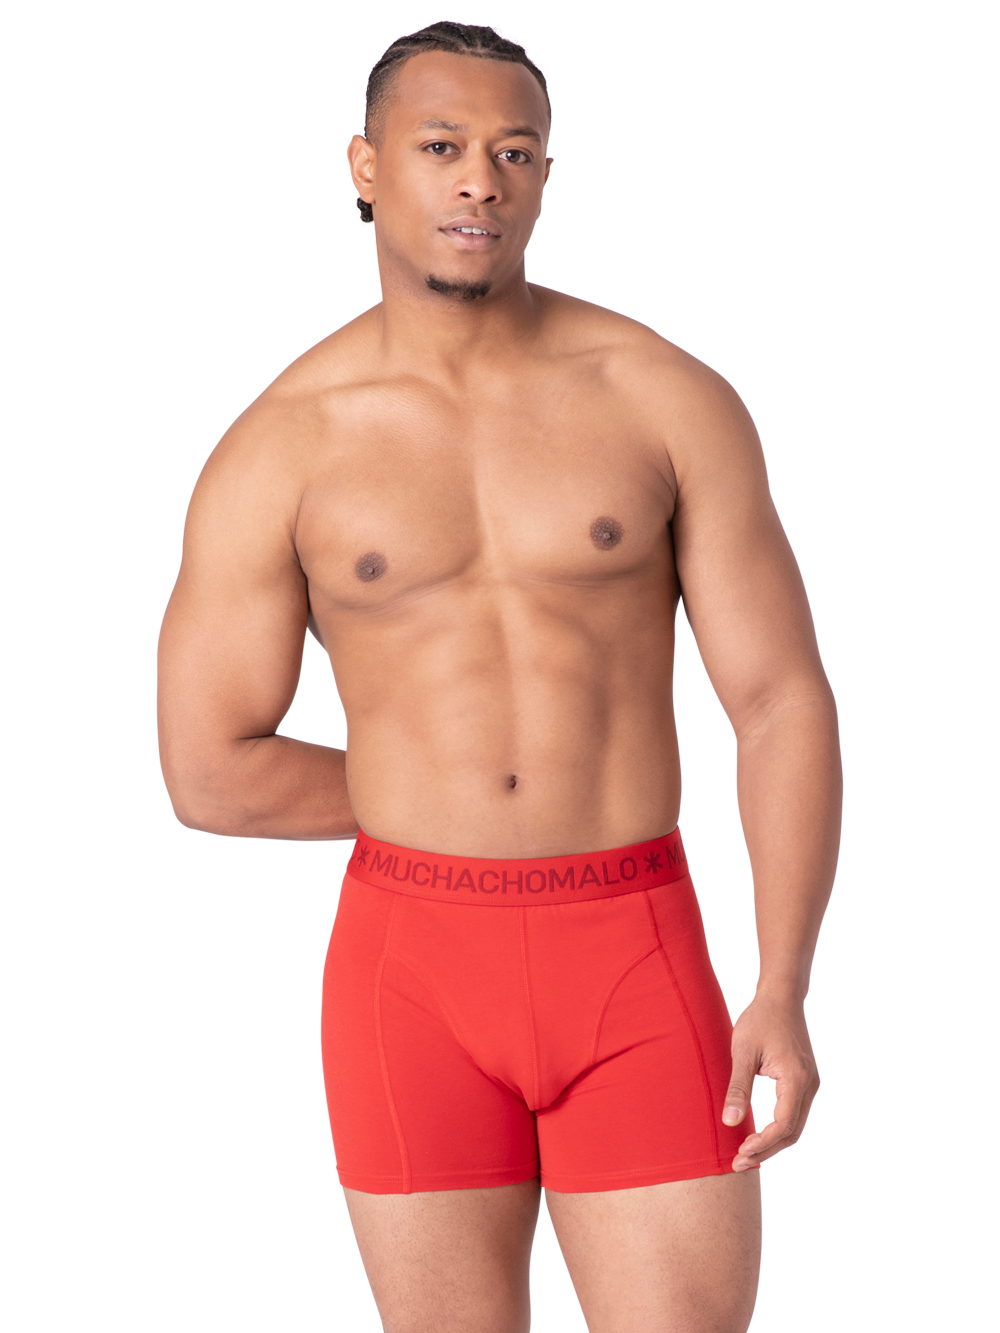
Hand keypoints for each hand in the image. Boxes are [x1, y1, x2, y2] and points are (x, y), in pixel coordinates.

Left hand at [720, 991, 819, 1170]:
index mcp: (795, 1078)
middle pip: (791, 1131)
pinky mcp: (804, 1080)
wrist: (781, 997)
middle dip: (765, 1150)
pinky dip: (777, 1128)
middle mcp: (808, 1084)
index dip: (762, 1144)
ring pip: (794, 1125)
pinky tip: (758, 1133)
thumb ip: (737, 1088)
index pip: (783, 1125)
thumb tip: (729, 1122)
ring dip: (772, 1142)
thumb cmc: (760, 1019)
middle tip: (738, 1163)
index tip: (740, 1154)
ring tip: (745, 1153)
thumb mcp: (742, 1052)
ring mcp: (809, 1083)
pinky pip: (794, 1112)